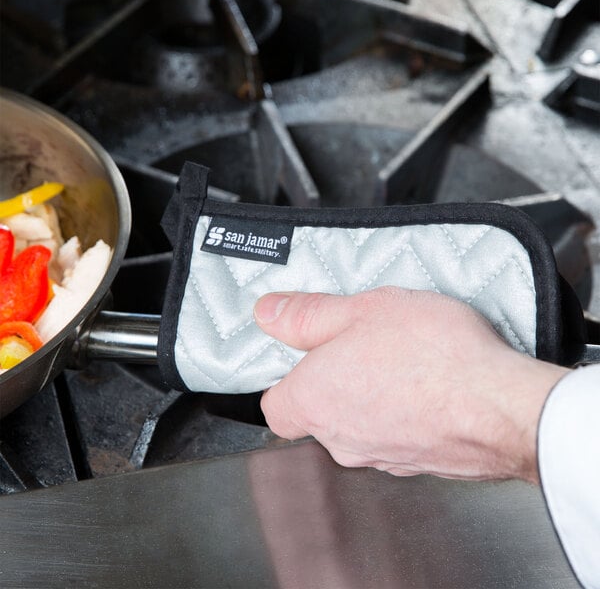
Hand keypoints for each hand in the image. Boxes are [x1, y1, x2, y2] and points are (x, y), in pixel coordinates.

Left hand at [254, 287, 567, 482]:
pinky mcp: (418, 464)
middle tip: (363, 342)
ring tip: (403, 358)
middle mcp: (340, 438)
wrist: (502, 407)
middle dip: (334, 379)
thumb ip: (307, 314)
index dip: (286, 379)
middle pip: (319, 411)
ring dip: (373, 394)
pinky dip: (404, 412)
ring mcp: (380, 457)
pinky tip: (429, 384)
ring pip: (360, 423)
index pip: (275, 406)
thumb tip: (269, 312)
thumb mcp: (362, 310)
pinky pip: (397, 434)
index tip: (304, 354)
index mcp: (314, 401)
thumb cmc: (434, 357)